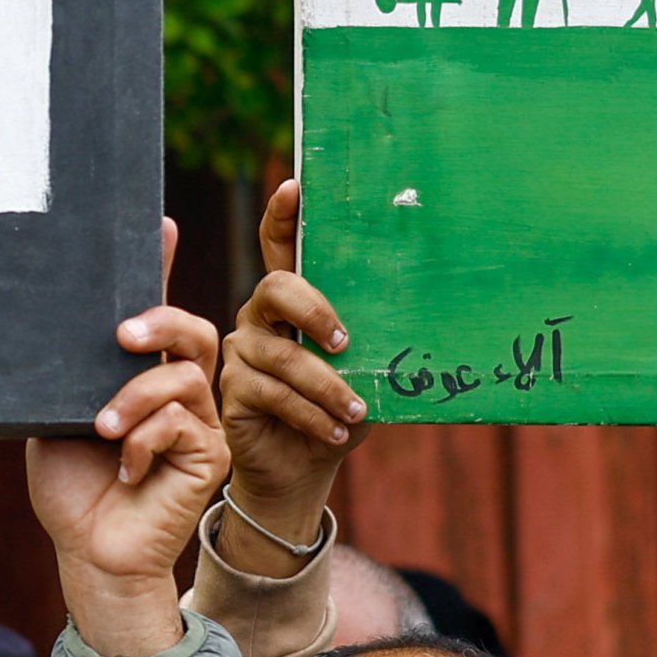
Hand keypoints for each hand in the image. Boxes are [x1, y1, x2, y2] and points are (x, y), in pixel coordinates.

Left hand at [29, 219, 226, 656]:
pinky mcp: (211, 456)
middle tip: (122, 336)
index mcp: (143, 375)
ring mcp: (201, 422)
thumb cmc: (70, 485)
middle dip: (160, 321)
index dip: (161, 266)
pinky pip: (185, 423)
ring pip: (185, 377)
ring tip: (102, 428)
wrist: (87, 549)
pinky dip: (146, 441)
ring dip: (136, 398)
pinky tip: (124, 467)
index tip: (160, 222)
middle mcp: (179, 391)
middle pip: (194, 330)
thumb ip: (70, 372)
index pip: (157, 314)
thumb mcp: (57, 415)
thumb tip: (55, 318)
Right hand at [212, 178, 362, 570]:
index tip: (294, 188)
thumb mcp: (365, 370)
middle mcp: (261, 317)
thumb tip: (423, 312)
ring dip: (326, 384)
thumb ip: (373, 340)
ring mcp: (243, 351)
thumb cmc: (340, 409)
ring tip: (356, 408)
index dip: (283, 216)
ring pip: (283, 355)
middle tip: (345, 340)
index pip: (279, 246)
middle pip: (275, 288)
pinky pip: (272, 393)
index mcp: (293, 301)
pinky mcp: (233, 390)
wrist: (305, 468)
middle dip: (313, 308)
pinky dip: (311, 414)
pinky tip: (336, 431)